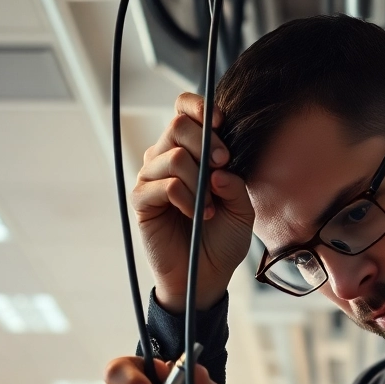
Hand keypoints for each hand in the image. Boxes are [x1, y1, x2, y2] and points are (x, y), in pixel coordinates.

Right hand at [132, 93, 254, 312]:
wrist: (207, 275)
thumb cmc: (222, 239)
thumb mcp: (242, 209)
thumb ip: (236, 183)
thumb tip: (219, 168)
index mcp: (190, 151)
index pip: (184, 110)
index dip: (201, 108)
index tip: (222, 125)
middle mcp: (166, 158)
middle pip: (178, 124)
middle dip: (207, 144)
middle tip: (222, 167)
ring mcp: (151, 178)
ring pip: (174, 156)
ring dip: (199, 182)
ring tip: (210, 207)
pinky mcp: (142, 200)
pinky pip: (164, 185)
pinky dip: (186, 199)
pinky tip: (196, 215)